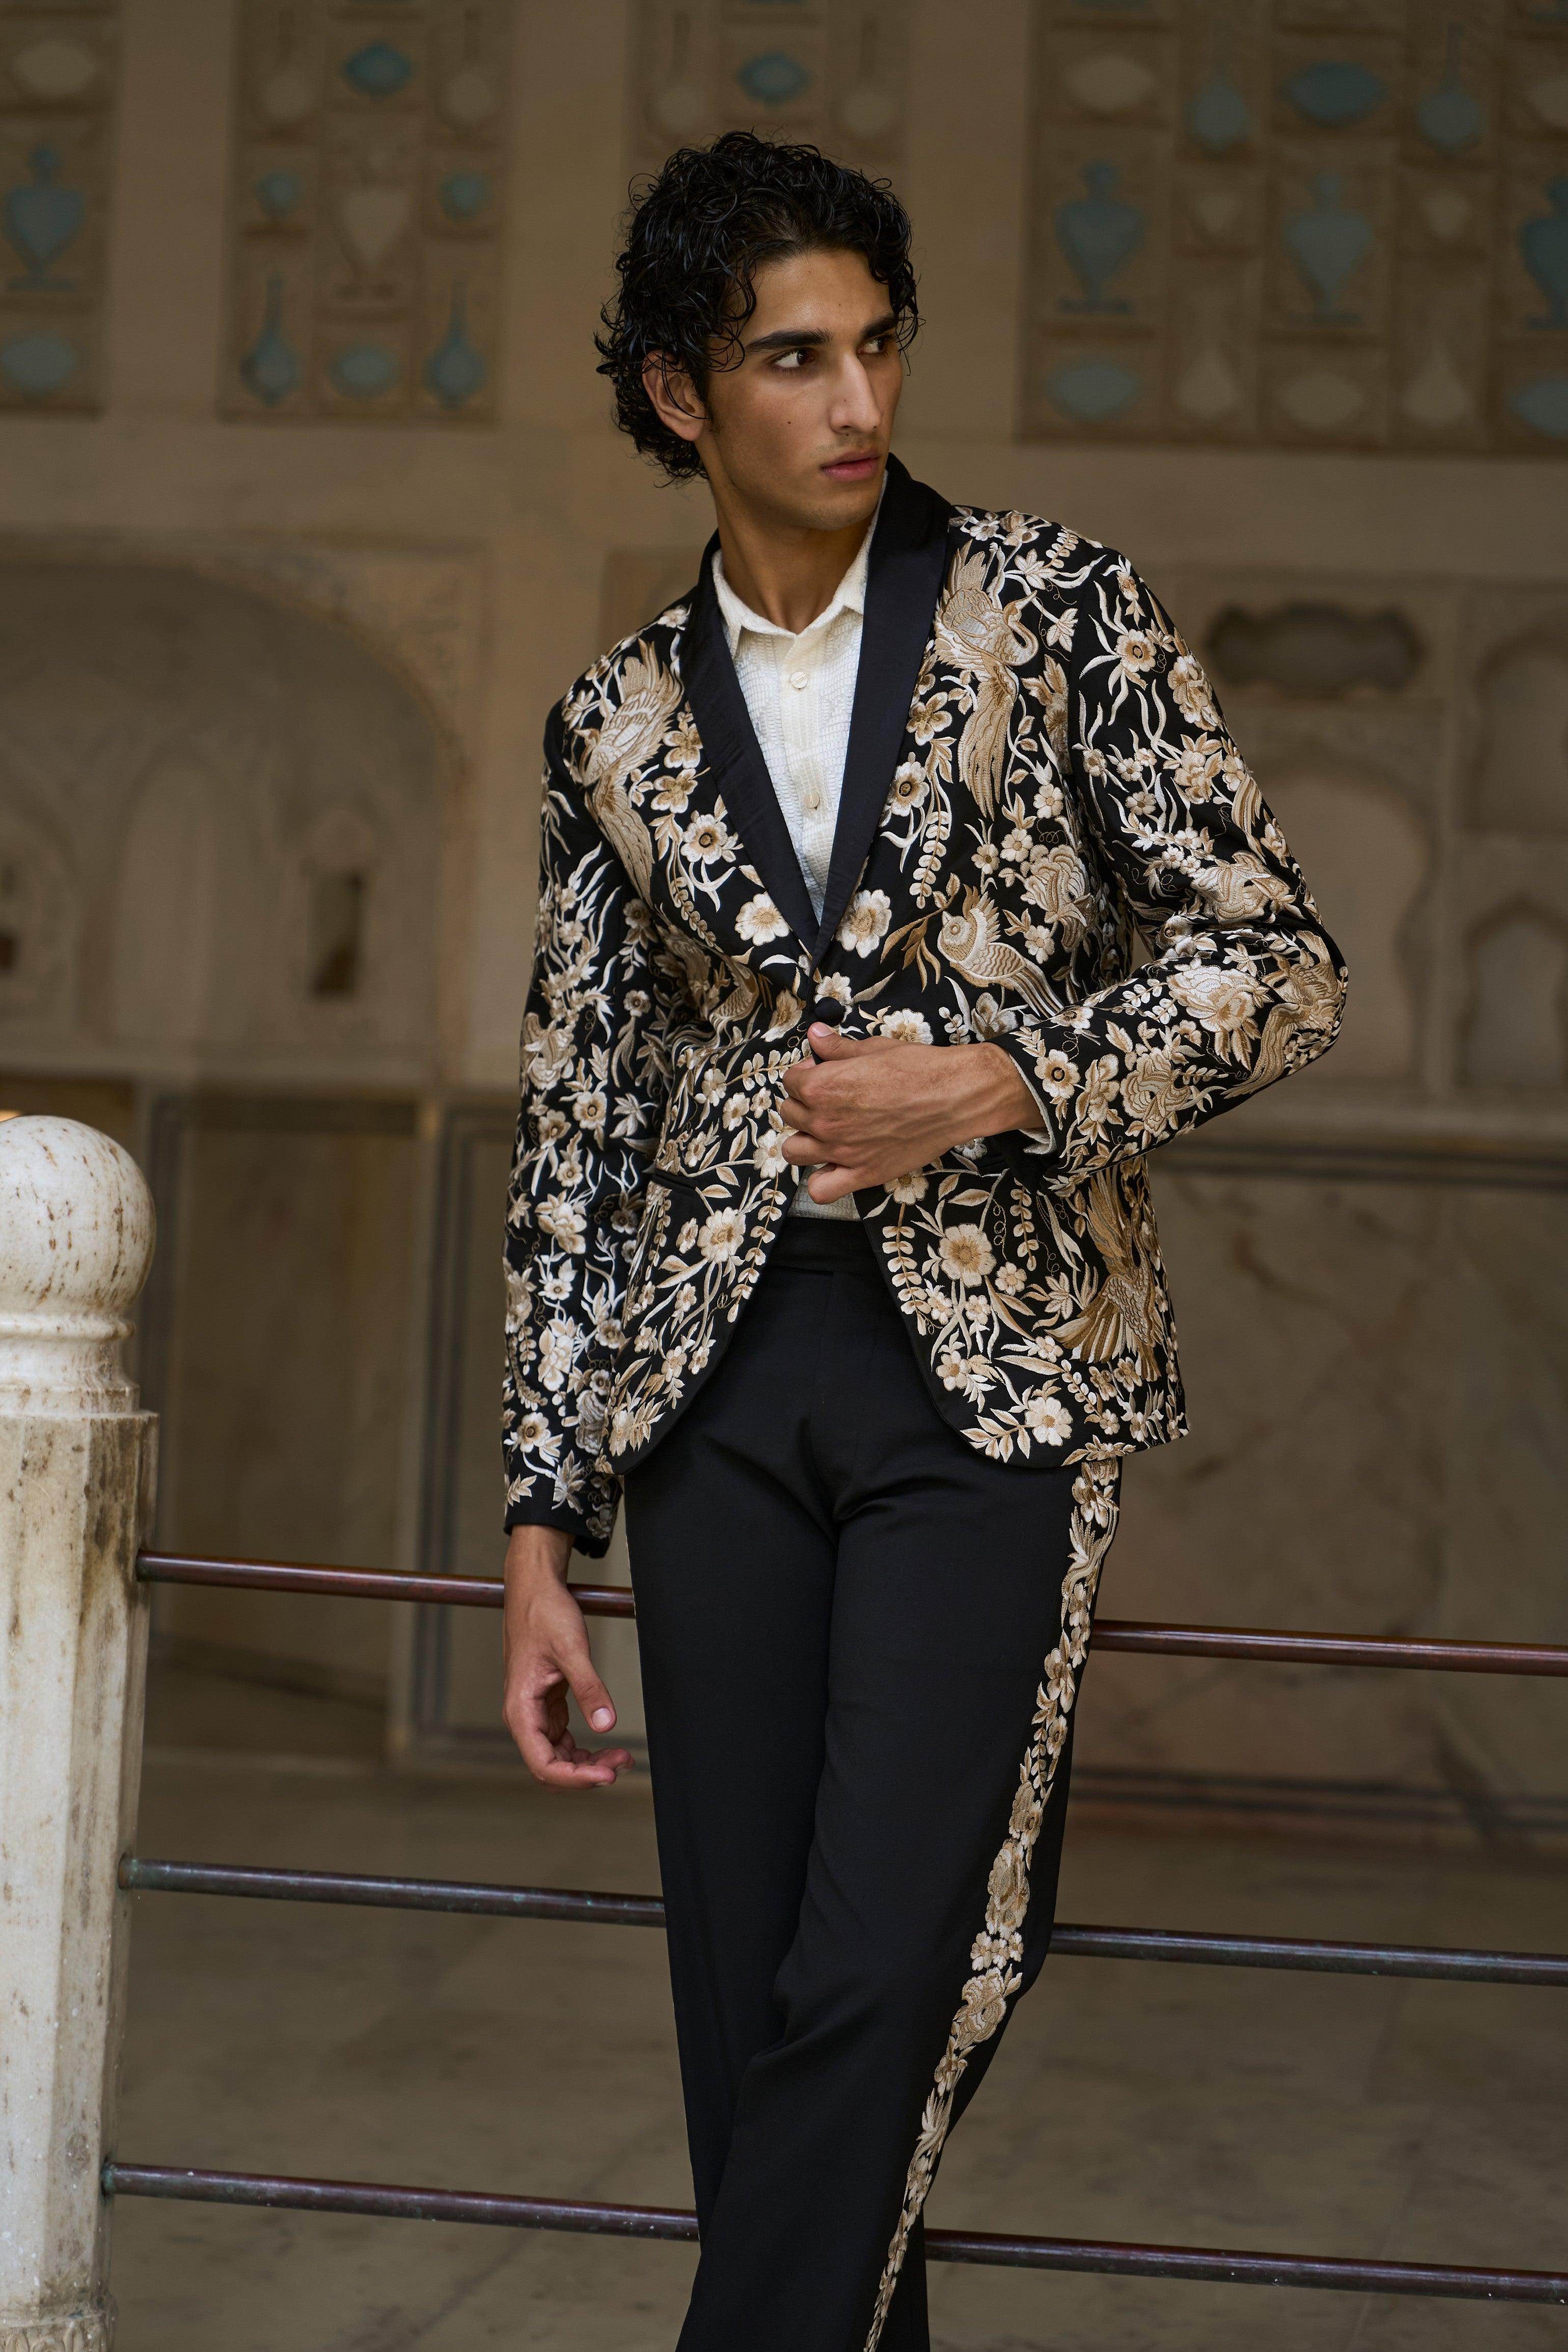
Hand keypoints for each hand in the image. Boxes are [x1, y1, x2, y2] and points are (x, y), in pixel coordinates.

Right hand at [501, 1525, 632, 1788]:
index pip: (542, 1764)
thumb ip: (589, 1688)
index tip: (605, 1776)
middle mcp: (524, 1716)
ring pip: (559, 1755)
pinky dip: (585, 1747)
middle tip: (621, 1765)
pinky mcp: (549, 1704)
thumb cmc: (542, 1614)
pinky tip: (607, 1743)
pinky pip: (564, 1739)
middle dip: (585, 1773)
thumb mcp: (571, 1649)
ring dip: (588, 1762)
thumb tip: (606, 1724)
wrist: (534, 1588)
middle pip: (551, 1766)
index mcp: (520, 1709)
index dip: (574, 1778)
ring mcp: (536, 1712)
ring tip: (621, 1757)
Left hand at [779, 1026, 1041, 1204]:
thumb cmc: (918, 1068)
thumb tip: (815, 1034)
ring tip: (824, 1131)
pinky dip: (821, 1181)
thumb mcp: (873, 1048)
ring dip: (804, 1140)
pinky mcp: (862, 1174)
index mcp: (822, 1086)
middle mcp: (824, 1121)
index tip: (825, 1072)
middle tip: (830, 1099)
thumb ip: (837, 1047)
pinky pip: (822, 1189)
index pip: (792, 1081)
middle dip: (805, 1103)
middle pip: (790, 1114)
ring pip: (795, 1151)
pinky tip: (833, 1166)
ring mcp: (841, 1152)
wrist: (954, 1096)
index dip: (807, 1073)